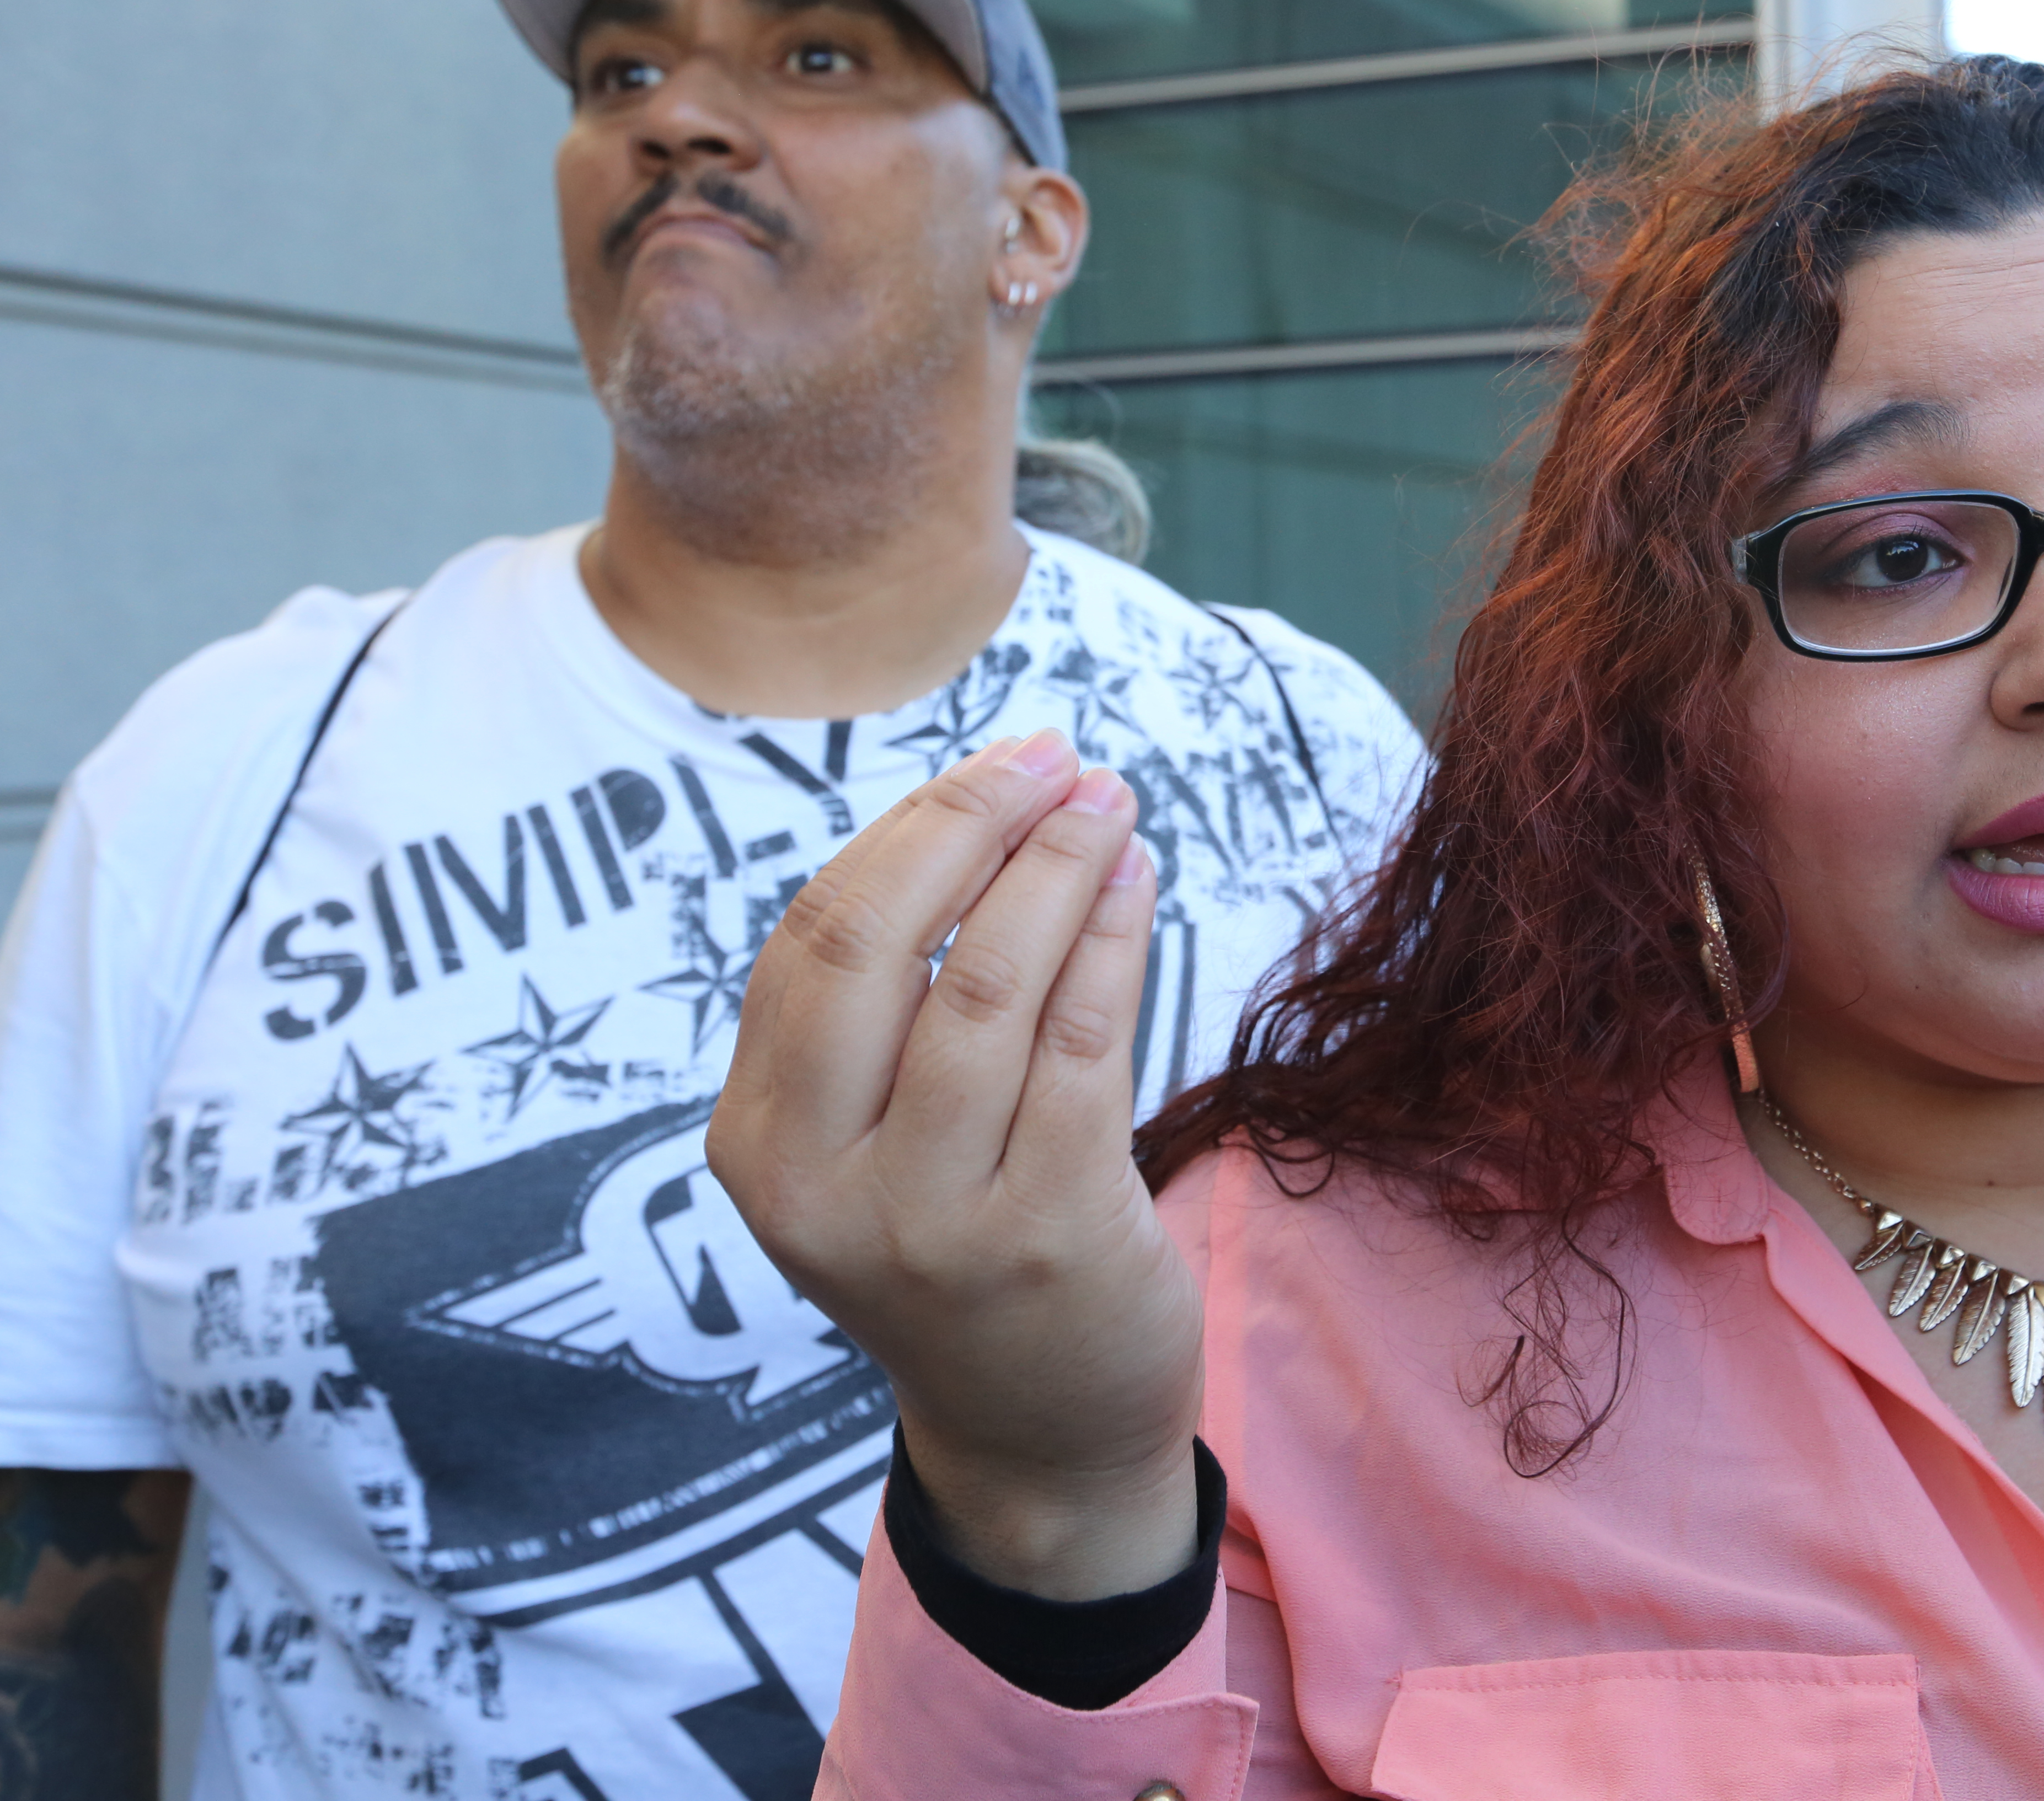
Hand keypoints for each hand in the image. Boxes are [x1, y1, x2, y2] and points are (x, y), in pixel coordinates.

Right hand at [709, 730, 1202, 1599]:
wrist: (1036, 1435)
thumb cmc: (961, 1250)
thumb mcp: (871, 1149)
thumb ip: (883, 1015)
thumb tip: (975, 813)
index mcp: (758, 1148)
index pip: (813, 941)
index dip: (909, 830)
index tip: (994, 761)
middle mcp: (822, 1187)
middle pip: (882, 945)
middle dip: (974, 824)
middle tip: (1055, 756)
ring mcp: (932, 1217)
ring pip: (991, 984)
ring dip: (1061, 869)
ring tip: (1112, 804)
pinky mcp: (1049, 1231)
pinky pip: (1080, 1043)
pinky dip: (1112, 941)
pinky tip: (1137, 884)